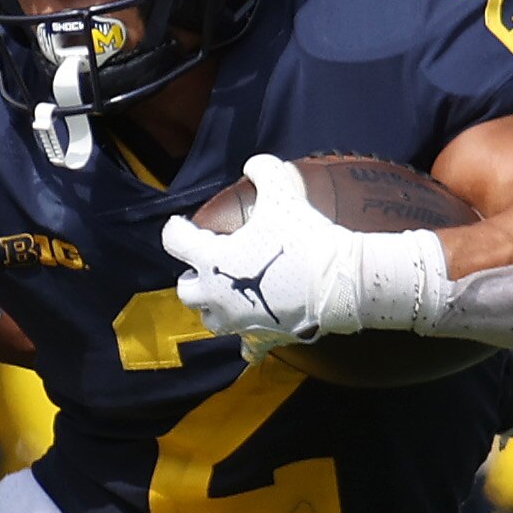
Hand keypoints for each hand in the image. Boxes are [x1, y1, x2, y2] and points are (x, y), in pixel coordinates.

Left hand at [162, 153, 442, 345]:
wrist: (337, 282)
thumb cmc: (303, 238)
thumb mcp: (283, 194)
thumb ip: (264, 171)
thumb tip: (254, 164)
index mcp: (211, 260)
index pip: (174, 242)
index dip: (176, 229)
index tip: (181, 224)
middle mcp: (215, 296)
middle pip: (186, 290)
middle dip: (193, 275)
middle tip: (209, 263)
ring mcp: (236, 322)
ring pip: (210, 319)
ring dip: (213, 305)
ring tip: (228, 293)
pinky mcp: (260, 339)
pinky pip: (247, 349)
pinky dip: (247, 342)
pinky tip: (253, 335)